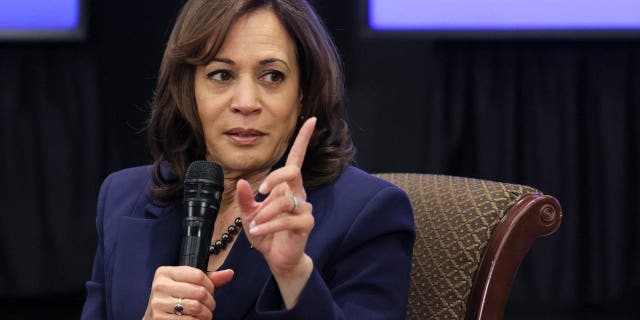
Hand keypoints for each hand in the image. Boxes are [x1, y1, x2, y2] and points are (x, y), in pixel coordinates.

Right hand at [143, 267, 233, 318]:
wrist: (154, 317)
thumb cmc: (174, 298)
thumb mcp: (187, 284)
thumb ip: (208, 279)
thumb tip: (230, 273)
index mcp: (165, 273)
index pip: (198, 275)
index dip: (210, 285)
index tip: (210, 291)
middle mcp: (160, 286)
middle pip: (199, 292)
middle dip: (210, 302)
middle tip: (209, 306)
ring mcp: (158, 303)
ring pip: (196, 307)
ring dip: (206, 314)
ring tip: (204, 314)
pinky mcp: (160, 318)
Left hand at [236, 117, 315, 306]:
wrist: (277, 258)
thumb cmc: (266, 233)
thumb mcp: (250, 214)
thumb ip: (247, 199)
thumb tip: (243, 182)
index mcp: (287, 186)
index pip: (296, 159)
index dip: (303, 139)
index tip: (310, 120)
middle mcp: (298, 193)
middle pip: (291, 173)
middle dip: (274, 178)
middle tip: (261, 192)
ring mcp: (304, 208)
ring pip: (285, 200)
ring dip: (266, 213)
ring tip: (255, 224)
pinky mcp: (305, 224)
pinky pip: (287, 219)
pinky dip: (269, 225)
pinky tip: (258, 231)